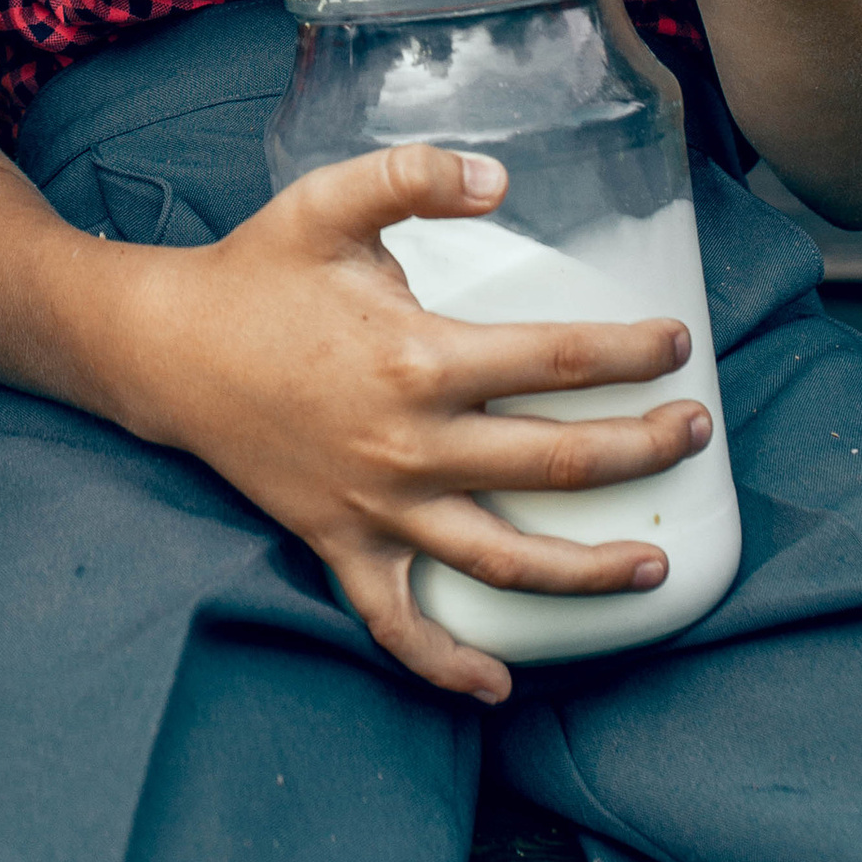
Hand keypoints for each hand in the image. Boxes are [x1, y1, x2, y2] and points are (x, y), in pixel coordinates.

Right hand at [122, 142, 711, 702]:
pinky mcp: (341, 544)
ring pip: (504, 560)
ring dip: (588, 570)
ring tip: (653, 565)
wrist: (167, 349)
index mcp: (418, 358)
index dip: (630, 354)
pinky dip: (447, 666)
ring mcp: (377, 507)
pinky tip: (499, 686)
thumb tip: (501, 179)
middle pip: (556, 463)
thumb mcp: (328, 201)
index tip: (677, 346)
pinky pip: (398, 624)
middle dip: (642, 451)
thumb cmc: (256, 272)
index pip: (556, 360)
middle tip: (694, 433)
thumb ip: (414, 175)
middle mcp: (408, 444)